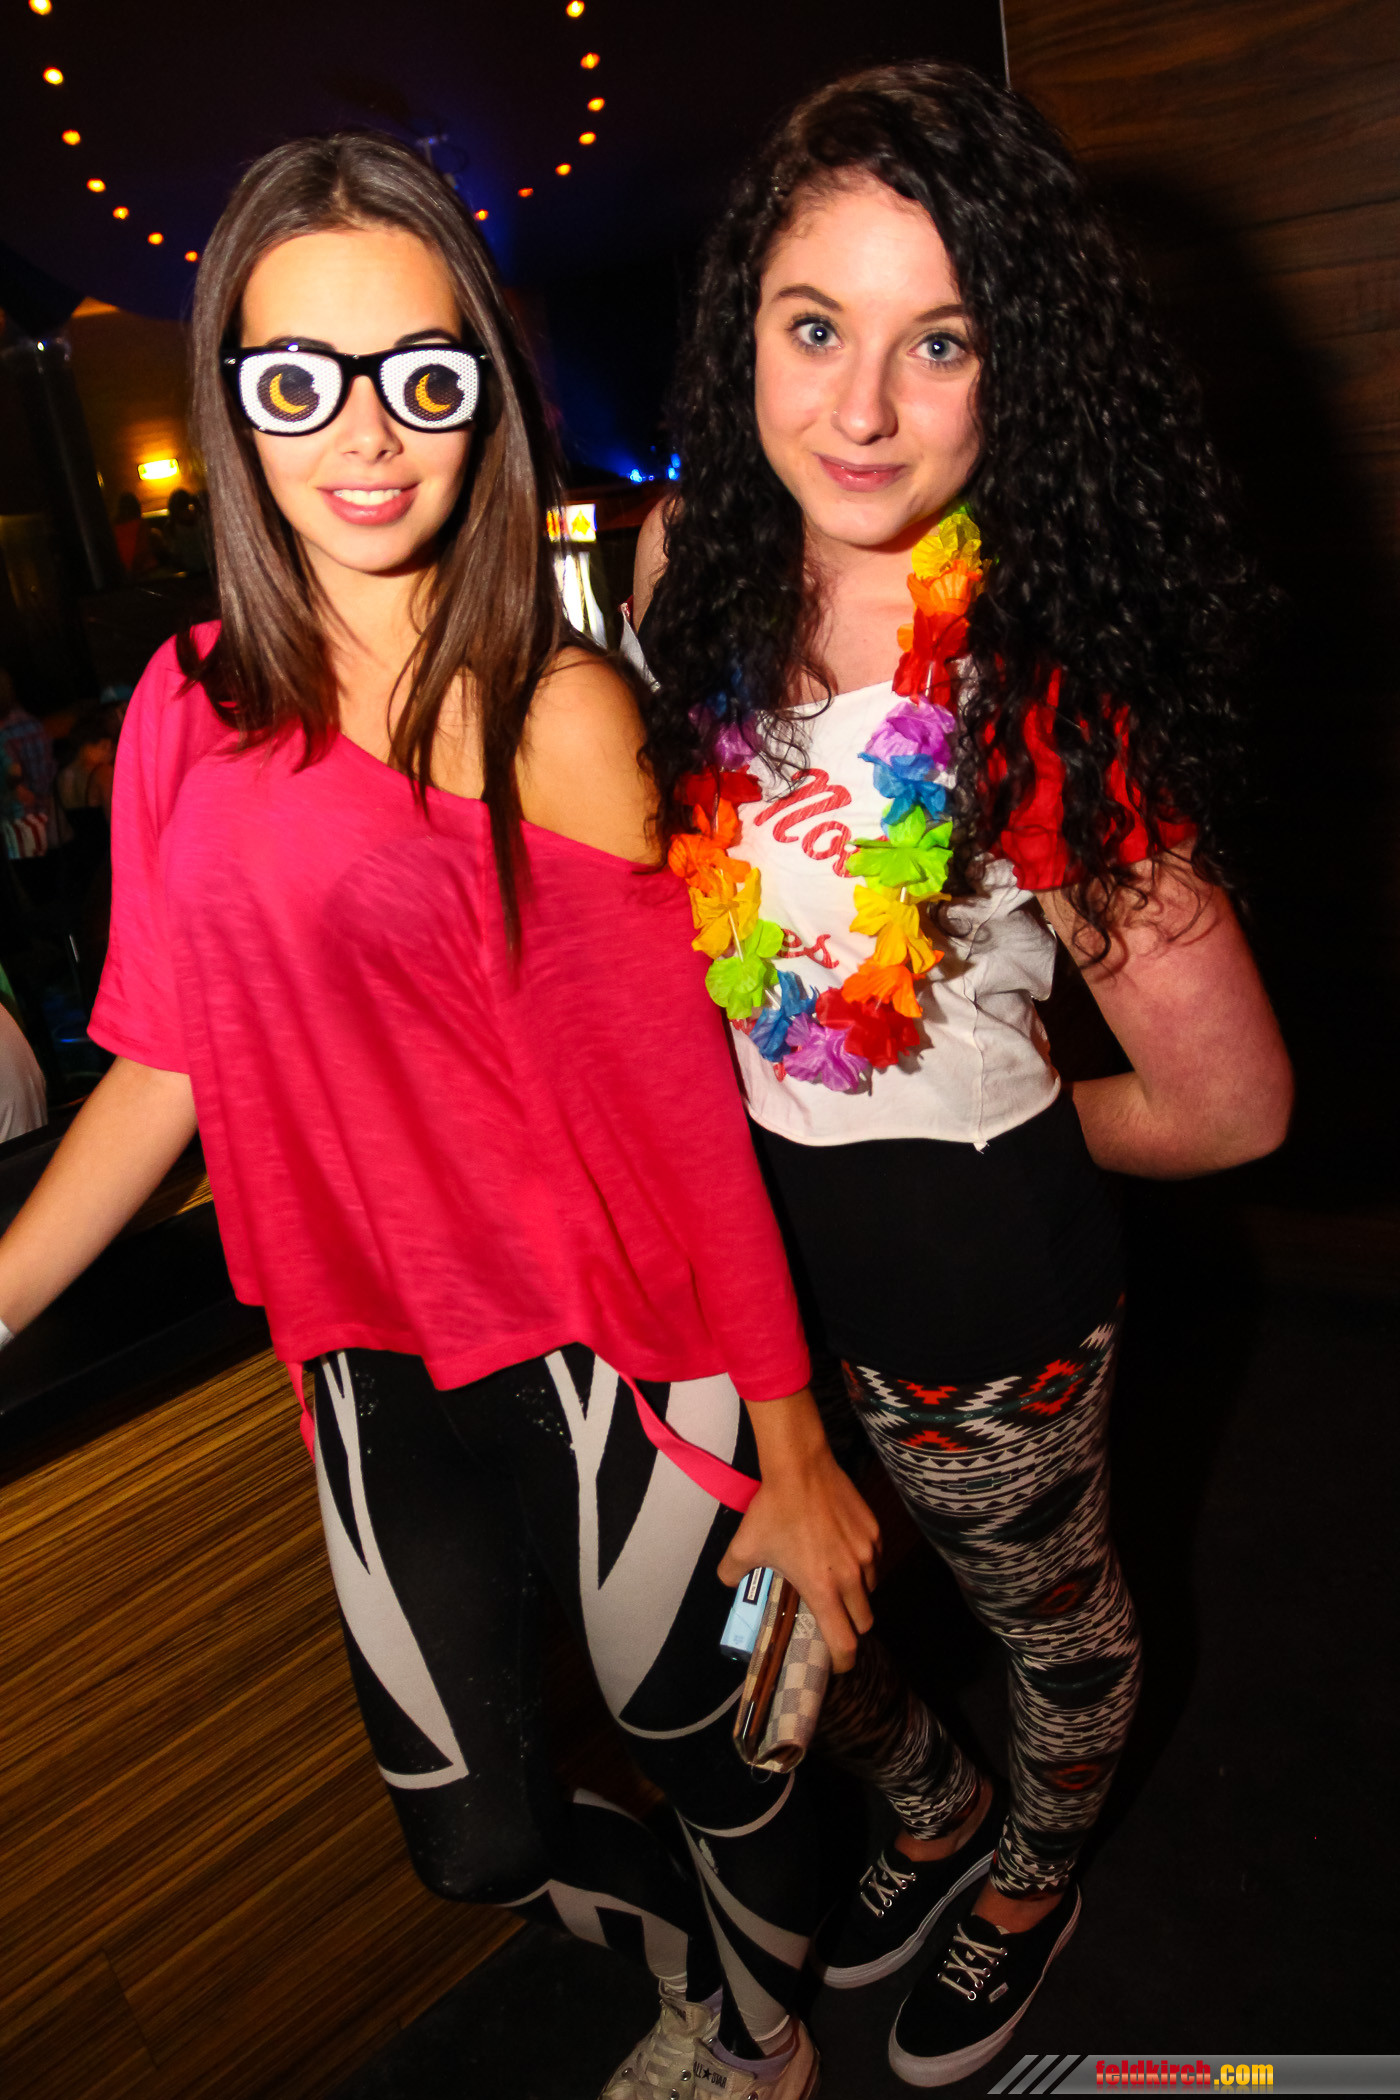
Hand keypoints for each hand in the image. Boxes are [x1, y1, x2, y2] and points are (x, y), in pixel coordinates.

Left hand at [718, 1391, 879, 1671]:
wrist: (800, 1468)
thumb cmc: (772, 1511)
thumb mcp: (743, 1547)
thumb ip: (731, 1574)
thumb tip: (727, 1584)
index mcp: (822, 1589)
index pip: (845, 1643)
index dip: (843, 1661)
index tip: (837, 1665)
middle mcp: (851, 1577)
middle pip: (864, 1622)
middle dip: (851, 1627)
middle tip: (833, 1619)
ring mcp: (868, 1553)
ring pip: (871, 1590)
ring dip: (857, 1595)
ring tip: (835, 1581)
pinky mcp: (874, 1532)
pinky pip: (875, 1561)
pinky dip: (863, 1566)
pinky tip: (842, 1552)